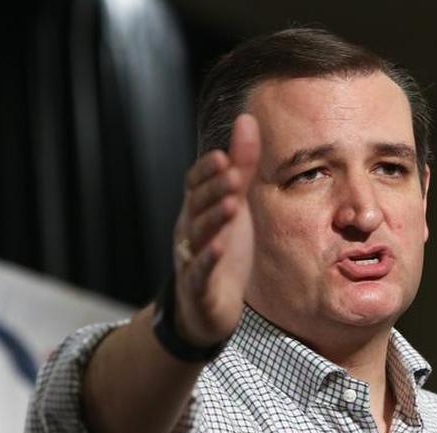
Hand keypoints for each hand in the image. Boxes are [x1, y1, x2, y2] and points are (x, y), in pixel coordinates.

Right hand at [171, 113, 259, 346]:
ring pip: (198, 236)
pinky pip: (200, 272)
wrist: (206, 308)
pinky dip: (207, 260)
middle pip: (197, 206)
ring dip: (213, 219)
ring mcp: (191, 259)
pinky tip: (218, 249)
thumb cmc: (221, 250)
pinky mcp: (198, 287)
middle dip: (213, 190)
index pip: (194, 184)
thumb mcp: (235, 204)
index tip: (223, 155)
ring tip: (231, 204)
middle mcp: (189, 231)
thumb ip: (241, 165)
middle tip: (232, 175)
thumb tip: (246, 119)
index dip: (205, 171)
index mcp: (197, 210)